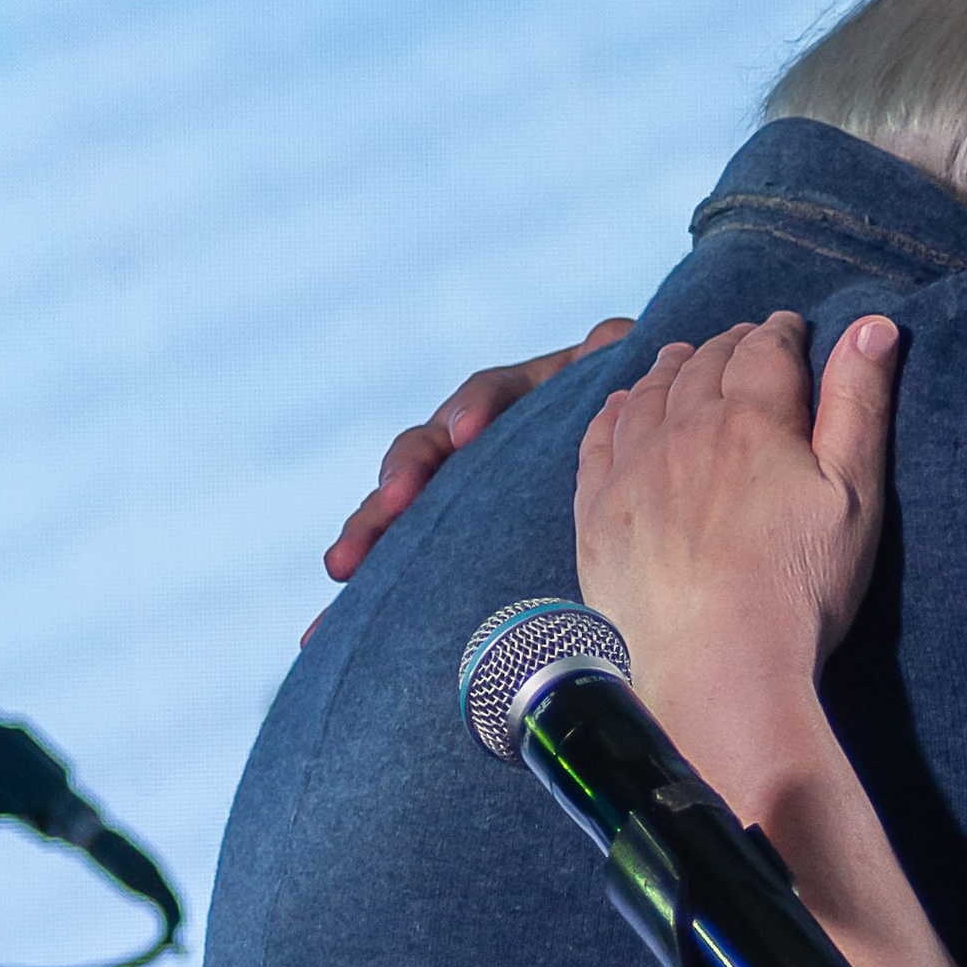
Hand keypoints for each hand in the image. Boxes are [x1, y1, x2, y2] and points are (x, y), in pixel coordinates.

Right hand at [320, 319, 633, 582]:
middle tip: (389, 505)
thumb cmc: (636, 417)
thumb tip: (611, 339)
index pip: (487, 396)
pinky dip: (373, 598)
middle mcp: (475, 442)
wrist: (633, 467)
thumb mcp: (624, 379)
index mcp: (522, 400)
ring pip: (403, 511)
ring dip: (368, 537)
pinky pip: (407, 570)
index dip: (476, 409)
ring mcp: (460, 491)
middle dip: (398, 483)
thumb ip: (612, 360)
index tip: (466, 433)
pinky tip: (329, 628)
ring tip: (341, 568)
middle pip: (424, 454)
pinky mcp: (453, 541)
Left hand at [575, 315, 898, 718]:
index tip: (791, 328)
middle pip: (704, 364)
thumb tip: (873, 324)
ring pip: (648, 392)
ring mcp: (633, 470)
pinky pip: (599, 438)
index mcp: (753, 419)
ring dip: (670, 369)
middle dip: (729, 345)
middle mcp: (684, 430)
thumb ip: (860, 405)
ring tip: (684, 361)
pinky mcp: (599, 514)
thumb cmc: (800, 591)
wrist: (720, 671)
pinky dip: (615, 411)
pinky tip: (624, 408)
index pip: (766, 349)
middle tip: (744, 342)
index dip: (783, 332)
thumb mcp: (854, 495)